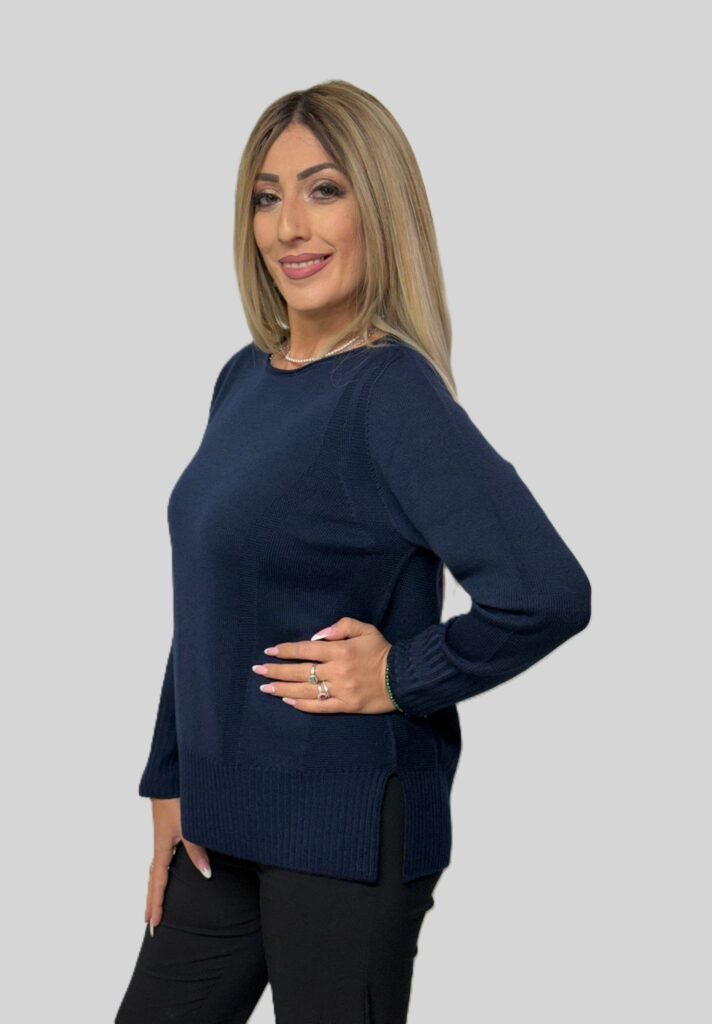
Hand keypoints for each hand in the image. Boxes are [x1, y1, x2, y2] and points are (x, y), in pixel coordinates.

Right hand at [144, 798, 212, 934]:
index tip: (153, 924)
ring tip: (153, 903)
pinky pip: (161, 859)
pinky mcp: (167, 831)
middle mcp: (160, 846)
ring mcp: (162, 839)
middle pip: (153, 880)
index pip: (158, 883)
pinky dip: (160, 872)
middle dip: (152, 901)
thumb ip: (196, 850)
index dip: (156, 903)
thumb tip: (206, 874)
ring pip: (156, 869)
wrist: (167, 779)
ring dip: (154, 887)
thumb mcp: (188, 827)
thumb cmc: (176, 800)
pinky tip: (166, 871)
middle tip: (149, 923)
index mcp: (162, 849)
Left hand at [252, 616, 395, 713]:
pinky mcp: (346, 706)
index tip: (269, 652)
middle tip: (257, 671)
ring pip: (306, 691)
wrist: (403, 677)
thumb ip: (341, 626)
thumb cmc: (382, 650)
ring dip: (283, 689)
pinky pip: (320, 707)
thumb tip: (316, 636)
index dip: (286, 651)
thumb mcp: (365, 629)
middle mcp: (337, 671)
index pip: (306, 649)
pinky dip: (302, 705)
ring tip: (265, 687)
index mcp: (340, 650)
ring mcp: (341, 690)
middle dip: (276, 671)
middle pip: (300, 671)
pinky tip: (288, 701)